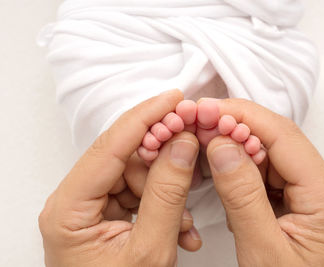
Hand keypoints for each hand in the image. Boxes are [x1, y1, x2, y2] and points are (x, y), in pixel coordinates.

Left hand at [39, 90, 200, 266]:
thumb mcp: (149, 250)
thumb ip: (167, 194)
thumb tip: (182, 144)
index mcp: (69, 209)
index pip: (110, 146)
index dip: (145, 117)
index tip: (174, 98)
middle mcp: (74, 201)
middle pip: (124, 157)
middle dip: (163, 158)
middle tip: (194, 150)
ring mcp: (90, 208)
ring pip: (137, 175)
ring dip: (168, 192)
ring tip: (184, 224)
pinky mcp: (106, 215)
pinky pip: (139, 194)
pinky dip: (163, 207)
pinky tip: (179, 230)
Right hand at [205, 98, 323, 266]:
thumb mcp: (263, 251)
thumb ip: (241, 195)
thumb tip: (222, 147)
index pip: (282, 136)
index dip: (242, 115)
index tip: (208, 108)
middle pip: (278, 143)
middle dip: (235, 129)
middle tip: (199, 122)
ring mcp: (315, 197)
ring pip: (272, 158)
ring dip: (237, 149)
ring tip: (204, 143)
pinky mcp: (302, 205)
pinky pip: (271, 177)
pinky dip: (244, 171)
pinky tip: (224, 170)